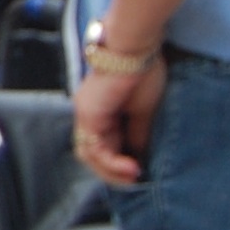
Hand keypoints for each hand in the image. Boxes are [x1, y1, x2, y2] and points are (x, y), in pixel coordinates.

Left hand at [73, 58, 167, 186]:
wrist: (134, 48)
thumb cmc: (143, 72)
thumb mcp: (144, 111)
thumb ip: (137, 134)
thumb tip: (138, 157)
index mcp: (101, 112)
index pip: (102, 146)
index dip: (118, 163)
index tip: (140, 173)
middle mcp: (88, 114)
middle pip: (90, 153)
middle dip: (112, 172)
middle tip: (135, 181)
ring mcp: (86, 114)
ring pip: (88, 154)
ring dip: (111, 171)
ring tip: (134, 177)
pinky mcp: (89, 113)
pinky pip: (94, 147)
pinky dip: (111, 162)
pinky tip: (132, 168)